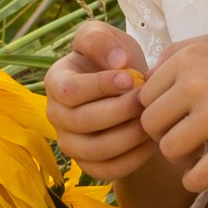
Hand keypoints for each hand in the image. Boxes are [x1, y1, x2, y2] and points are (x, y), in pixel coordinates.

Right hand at [44, 21, 155, 180]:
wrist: (130, 91)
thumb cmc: (115, 60)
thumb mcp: (106, 37)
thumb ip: (101, 40)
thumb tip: (118, 61)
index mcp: (55, 82)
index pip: (69, 90)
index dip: (100, 86)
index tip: (131, 78)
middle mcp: (56, 115)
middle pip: (82, 121)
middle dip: (119, 111)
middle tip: (146, 100)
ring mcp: (70, 144)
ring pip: (96, 149)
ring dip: (128, 135)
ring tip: (151, 120)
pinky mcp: (89, 165)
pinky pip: (109, 170)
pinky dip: (134, 158)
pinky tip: (152, 140)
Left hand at [136, 35, 207, 194]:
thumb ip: (177, 52)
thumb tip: (142, 80)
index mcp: (189, 57)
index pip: (144, 97)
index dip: (159, 111)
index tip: (180, 116)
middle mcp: (198, 83)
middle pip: (151, 125)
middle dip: (166, 134)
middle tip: (191, 136)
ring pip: (169, 151)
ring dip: (182, 158)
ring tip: (203, 150)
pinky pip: (194, 178)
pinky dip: (196, 180)